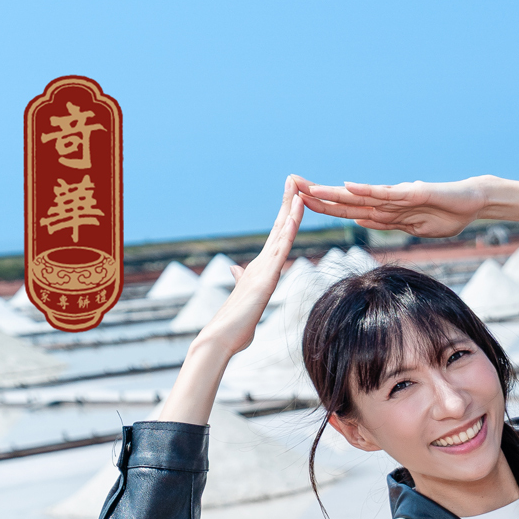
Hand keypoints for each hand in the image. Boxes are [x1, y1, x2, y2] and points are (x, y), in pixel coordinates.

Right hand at [195, 176, 307, 357]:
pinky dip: (288, 232)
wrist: (221, 338)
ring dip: (290, 210)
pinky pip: (280, 250)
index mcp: (260, 269)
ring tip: (298, 188)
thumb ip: (242, 282)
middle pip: (278, 228)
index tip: (292, 197)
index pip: (276, 238)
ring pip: (280, 234)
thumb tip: (238, 271)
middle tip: (294, 179)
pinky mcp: (266, 279)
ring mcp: (263, 269)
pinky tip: (295, 217)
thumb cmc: (234, 324)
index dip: (284, 217)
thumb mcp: (244, 298)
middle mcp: (261, 264)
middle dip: (287, 203)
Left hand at [299, 177, 494, 237]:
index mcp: (386, 211)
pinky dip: (368, 191)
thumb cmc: (449, 214)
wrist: (475, 202)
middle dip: (319, 196)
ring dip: (335, 193)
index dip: (325, 207)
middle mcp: (388, 201)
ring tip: (309, 189)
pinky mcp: (415, 193)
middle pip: (347, 200)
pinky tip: (349, 187)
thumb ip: (389, 223)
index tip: (300, 204)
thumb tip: (363, 221)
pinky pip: (387, 193)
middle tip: (290, 187)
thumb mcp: (415, 227)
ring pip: (361, 195)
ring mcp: (400, 196)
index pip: (349, 210)